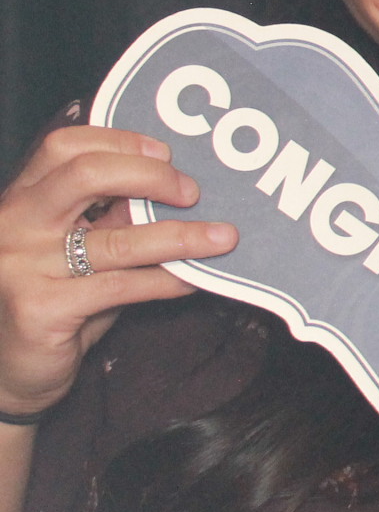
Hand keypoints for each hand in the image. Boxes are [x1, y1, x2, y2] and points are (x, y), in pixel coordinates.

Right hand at [0, 125, 235, 416]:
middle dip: (151, 176)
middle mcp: (15, 225)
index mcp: (22, 199)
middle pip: (85, 174)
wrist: (8, 369)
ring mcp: (22, 267)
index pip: (64, 146)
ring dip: (182, 236)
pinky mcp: (40, 309)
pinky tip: (196, 279)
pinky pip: (123, 287)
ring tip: (225, 237)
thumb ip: (112, 216)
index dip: (121, 141)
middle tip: (193, 191)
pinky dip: (169, 279)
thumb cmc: (55, 298)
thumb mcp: (79, 247)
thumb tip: (180, 188)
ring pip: (117, 239)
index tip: (166, 152)